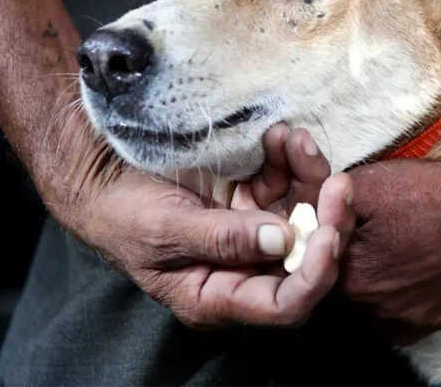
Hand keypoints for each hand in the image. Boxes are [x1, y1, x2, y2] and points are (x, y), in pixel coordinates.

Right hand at [49, 129, 354, 328]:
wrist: (102, 174)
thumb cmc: (123, 212)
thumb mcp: (165, 229)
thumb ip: (222, 239)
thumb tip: (282, 240)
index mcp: (219, 295)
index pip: (285, 304)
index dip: (315, 274)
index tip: (327, 233)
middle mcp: (245, 269)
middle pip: (307, 258)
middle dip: (328, 221)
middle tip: (338, 183)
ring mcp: (253, 232)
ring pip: (304, 214)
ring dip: (309, 177)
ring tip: (295, 140)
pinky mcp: (253, 200)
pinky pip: (287, 183)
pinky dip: (290, 158)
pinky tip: (280, 136)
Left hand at [247, 119, 440, 342]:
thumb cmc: (432, 192)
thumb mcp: (364, 183)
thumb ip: (321, 202)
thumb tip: (295, 210)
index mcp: (349, 273)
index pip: (313, 262)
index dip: (318, 238)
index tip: (329, 221)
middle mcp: (373, 305)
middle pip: (341, 282)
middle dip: (344, 257)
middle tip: (363, 228)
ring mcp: (406, 317)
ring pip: (371, 299)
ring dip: (371, 277)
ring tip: (390, 243)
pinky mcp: (435, 320)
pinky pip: (403, 317)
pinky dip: (400, 297)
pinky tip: (407, 270)